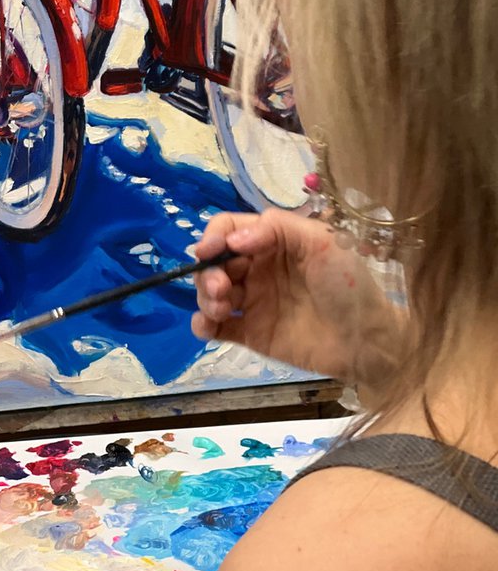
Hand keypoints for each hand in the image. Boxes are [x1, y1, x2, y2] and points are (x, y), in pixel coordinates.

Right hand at [192, 208, 406, 385]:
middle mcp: (259, 268)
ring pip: (210, 292)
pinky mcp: (251, 333)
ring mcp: (253, 301)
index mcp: (273, 242)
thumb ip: (277, 229)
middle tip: (222, 290)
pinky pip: (215, 326)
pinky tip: (208, 326)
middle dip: (208, 272)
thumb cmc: (349, 285)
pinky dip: (202, 324)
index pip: (230, 229)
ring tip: (221, 308)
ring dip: (204, 296)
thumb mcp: (322, 242)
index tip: (207, 252)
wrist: (367, 341)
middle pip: (215, 262)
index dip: (213, 237)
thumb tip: (233, 240)